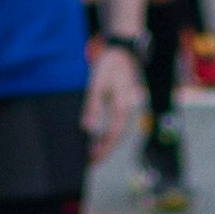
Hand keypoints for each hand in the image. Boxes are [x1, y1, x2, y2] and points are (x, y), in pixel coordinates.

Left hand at [85, 42, 144, 159]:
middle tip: (88, 164)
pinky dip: (104, 134)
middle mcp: (126, 110)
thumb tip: (87, 129)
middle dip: (102, 152)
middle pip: (115, 137)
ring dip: (103, 144)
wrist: (121, 49)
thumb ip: (93, 106)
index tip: (91, 161)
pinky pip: (113, 124)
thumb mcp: (98, 83)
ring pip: (114, 132)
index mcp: (123, 107)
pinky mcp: (120, 104)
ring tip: (90, 156)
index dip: (102, 150)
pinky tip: (94, 138)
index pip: (113, 136)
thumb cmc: (109, 64)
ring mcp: (125, 107)